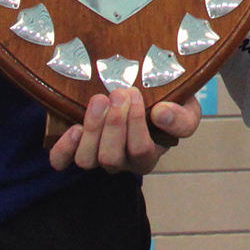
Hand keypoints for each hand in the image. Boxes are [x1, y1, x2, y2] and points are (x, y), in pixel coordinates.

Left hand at [49, 87, 201, 174]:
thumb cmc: (167, 101)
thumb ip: (182, 117)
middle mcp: (121, 161)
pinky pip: (62, 160)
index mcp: (148, 154)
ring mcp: (96, 155)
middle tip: (121, 92)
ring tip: (100, 99)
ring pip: (87, 159)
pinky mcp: (75, 149)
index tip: (138, 95)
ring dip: (93, 128)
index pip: (142, 152)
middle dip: (114, 124)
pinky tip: (74, 127)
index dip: (138, 126)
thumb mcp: (187, 107)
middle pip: (111, 157)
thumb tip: (160, 114)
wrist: (144, 88)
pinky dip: (65, 147)